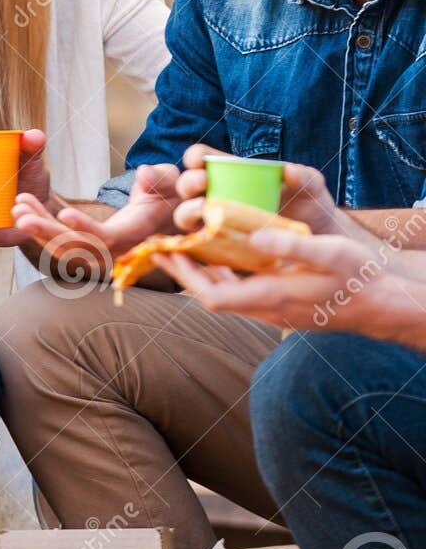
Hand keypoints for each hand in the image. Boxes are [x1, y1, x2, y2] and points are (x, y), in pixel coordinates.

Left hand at [15, 163, 181, 272]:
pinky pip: (60, 242)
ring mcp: (99, 252)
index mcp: (134, 234)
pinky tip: (23, 207)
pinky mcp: (87, 248)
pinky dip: (41, 226)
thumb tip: (145, 173)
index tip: (64, 215)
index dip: (86, 229)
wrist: (164, 216)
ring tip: (18, 209)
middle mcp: (114, 250)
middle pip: (76, 248)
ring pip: (63, 248)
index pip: (106, 239)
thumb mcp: (171, 182)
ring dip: (38, 230)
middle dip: (47, 233)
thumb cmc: (167, 194)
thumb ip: (160, 178)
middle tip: (22, 216)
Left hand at [156, 229, 415, 333]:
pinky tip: (221, 256)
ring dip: (203, 274)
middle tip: (163, 246)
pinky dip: (225, 275)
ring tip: (183, 247)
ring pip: (226, 294)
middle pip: (212, 296)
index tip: (167, 254)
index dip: (185, 277)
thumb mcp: (330, 254)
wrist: (384, 305)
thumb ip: (291, 246)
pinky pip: (241, 292)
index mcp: (272, 298)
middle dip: (185, 273)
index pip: (213, 297)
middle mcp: (266, 310)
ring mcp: (273, 311)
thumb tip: (252, 237)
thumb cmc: (359, 278)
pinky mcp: (280, 306)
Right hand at [173, 145, 353, 236]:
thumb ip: (305, 177)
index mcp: (230, 172)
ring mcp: (214, 221)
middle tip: (203, 184)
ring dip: (187, 212)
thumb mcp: (311, 188)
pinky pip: (198, 244)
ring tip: (202, 212)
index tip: (199, 162)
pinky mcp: (218, 246)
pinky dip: (193, 242)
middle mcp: (216, 194)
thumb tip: (289, 170)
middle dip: (188, 183)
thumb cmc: (310, 207)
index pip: (201, 158)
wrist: (316, 241)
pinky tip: (200, 242)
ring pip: (186, 215)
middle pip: (187, 186)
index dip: (195, 156)